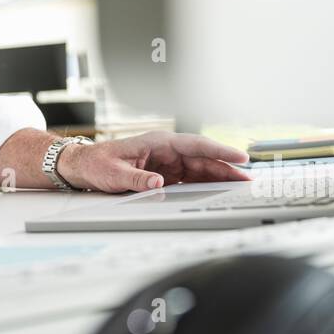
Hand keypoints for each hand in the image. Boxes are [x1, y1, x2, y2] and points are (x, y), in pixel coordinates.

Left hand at [58, 132, 251, 192]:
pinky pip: (191, 178)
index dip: (220, 150)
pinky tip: (219, 191)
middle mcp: (167, 150)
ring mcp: (168, 162)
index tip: (239, 156)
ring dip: (220, 176)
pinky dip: (206, 184)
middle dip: (227, 167)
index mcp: (158, 142)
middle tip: (249, 178)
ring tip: (241, 186)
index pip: (196, 145)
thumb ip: (137, 179)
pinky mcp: (166, 174)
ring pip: (200, 168)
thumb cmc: (98, 164)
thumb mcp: (115, 174)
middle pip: (203, 158)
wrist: (84, 166)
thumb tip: (158, 184)